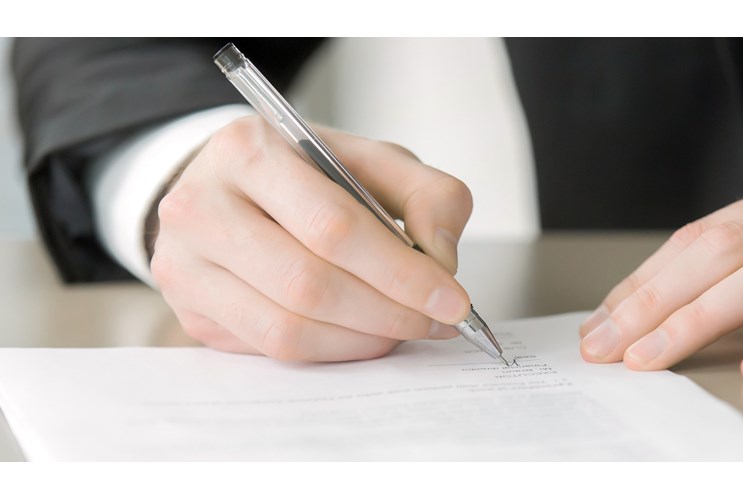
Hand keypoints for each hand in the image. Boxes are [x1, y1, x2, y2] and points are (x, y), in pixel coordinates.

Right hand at [151, 116, 473, 360]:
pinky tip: (364, 335)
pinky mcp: (189, 311)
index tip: (452, 299)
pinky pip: (271, 349)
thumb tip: (441, 258)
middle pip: (309, 284)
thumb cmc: (308, 173)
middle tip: (436, 321)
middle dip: (389, 313)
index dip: (401, 272)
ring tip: (405, 328)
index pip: (333, 226)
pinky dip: (332, 351)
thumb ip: (428, 195)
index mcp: (247, 149)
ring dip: (363, 340)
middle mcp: (199, 206)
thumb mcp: (374, 160)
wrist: (231, 187)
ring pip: (287, 329)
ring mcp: (184, 264)